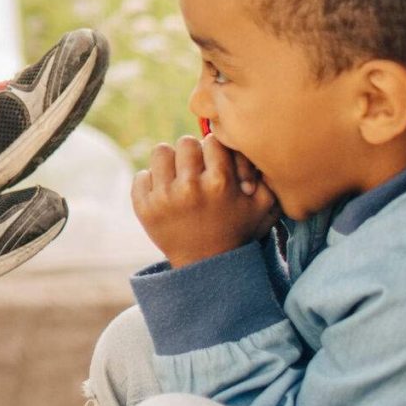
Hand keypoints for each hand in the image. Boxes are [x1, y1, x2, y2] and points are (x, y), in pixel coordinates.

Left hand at [132, 135, 277, 268]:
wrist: (208, 265)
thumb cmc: (238, 229)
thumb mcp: (263, 204)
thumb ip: (263, 172)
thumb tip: (247, 144)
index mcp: (220, 183)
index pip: (212, 141)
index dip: (215, 150)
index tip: (217, 164)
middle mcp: (190, 187)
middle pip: (186, 142)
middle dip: (194, 154)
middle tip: (198, 170)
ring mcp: (164, 197)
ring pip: (161, 151)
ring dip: (171, 162)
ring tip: (180, 177)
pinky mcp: (144, 208)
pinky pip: (142, 175)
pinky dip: (152, 182)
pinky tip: (166, 194)